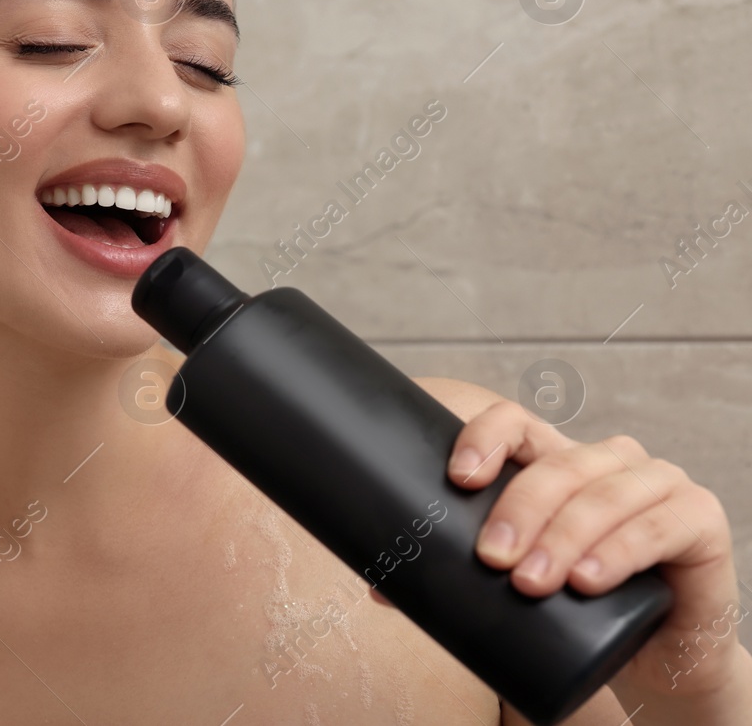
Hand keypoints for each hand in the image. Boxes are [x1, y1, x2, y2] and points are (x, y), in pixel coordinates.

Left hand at [447, 401, 751, 716]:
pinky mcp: (698, 517)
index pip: (516, 423)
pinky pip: (658, 525)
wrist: (657, 654)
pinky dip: (619, 552)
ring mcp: (656, 483)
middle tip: (490, 558)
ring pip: (602, 495)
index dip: (485, 438)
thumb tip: (379, 588)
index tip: (458, 478)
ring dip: (563, 537)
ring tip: (531, 581)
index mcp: (557, 460)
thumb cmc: (579, 608)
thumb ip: (458, 577)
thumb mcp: (518, 581)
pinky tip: (590, 579)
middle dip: (518, 509)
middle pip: (556, 464)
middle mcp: (606, 460)